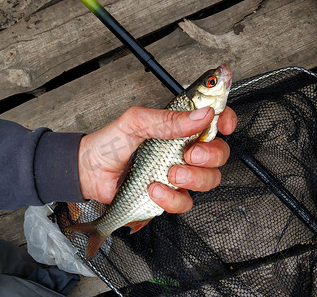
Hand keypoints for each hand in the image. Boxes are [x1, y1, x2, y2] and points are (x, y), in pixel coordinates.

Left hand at [78, 106, 236, 212]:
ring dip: (193, 178)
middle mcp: (182, 150)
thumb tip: (202, 115)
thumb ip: (168, 119)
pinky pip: (185, 202)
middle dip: (210, 155)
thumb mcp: (136, 122)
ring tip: (169, 173)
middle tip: (189, 153)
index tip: (224, 124)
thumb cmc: (110, 143)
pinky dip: (171, 197)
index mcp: (177, 128)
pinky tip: (153, 188)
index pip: (213, 120)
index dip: (225, 120)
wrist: (90, 171)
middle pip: (220, 153)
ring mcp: (178, 174)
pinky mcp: (169, 195)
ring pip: (210, 179)